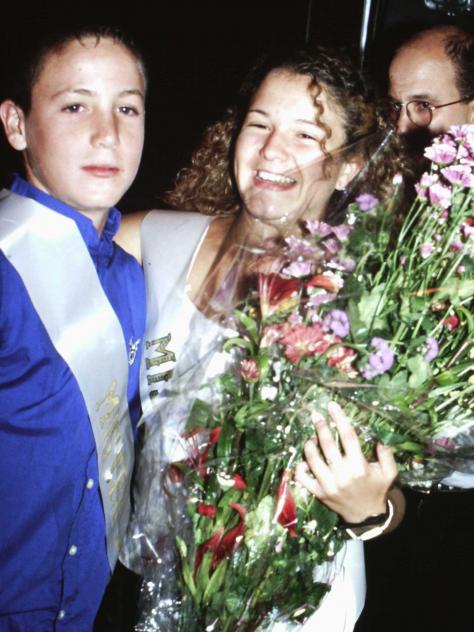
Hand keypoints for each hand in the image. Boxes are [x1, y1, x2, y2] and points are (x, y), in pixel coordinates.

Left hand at [295, 401, 397, 523]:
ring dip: (310, 444)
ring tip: (312, 437)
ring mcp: (328, 485)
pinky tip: (305, 459)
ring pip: (312, 459)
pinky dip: (300, 466)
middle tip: (316, 415)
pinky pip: (303, 478)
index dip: (339, 418)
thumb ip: (387, 455)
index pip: (348, 436)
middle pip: (327, 445)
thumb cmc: (376, 490)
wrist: (366, 516)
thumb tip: (379, 440)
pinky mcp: (319, 493)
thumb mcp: (389, 473)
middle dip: (320, 427)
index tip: (332, 405)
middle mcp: (343, 475)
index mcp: (360, 467)